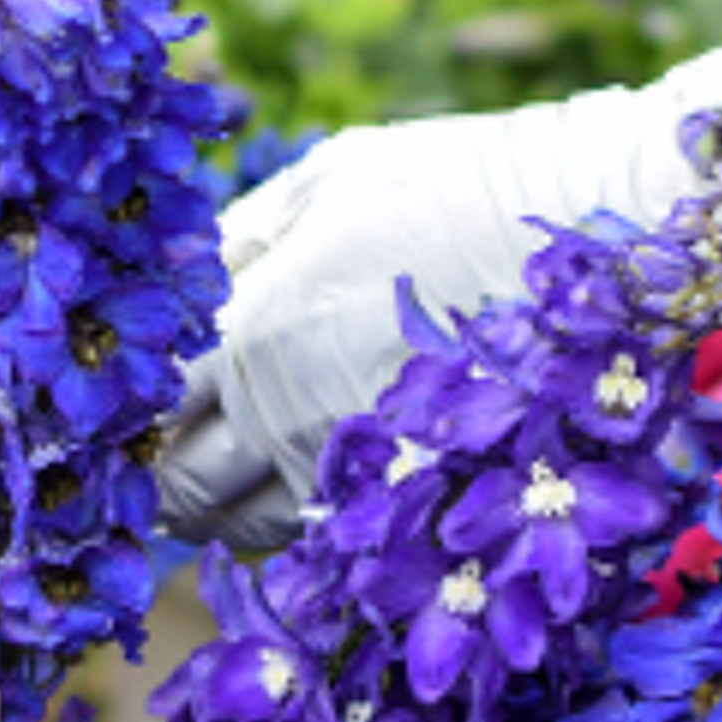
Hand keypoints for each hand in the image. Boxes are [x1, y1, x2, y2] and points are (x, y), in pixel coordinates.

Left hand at [155, 37, 721, 549]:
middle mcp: (288, 414)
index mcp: (252, 326)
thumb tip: (181, 282)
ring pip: (248, 533)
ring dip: (229, 512)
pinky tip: (315, 484)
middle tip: (175, 451)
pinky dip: (305, 527)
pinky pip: (327, 541)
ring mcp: (357, 470)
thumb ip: (241, 237)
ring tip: (244, 468)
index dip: (128, 415)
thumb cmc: (456, 186)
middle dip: (163, 480)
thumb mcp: (329, 180)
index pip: (146, 408)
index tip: (134, 403)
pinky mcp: (420, 502)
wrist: (593, 236)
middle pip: (181, 491)